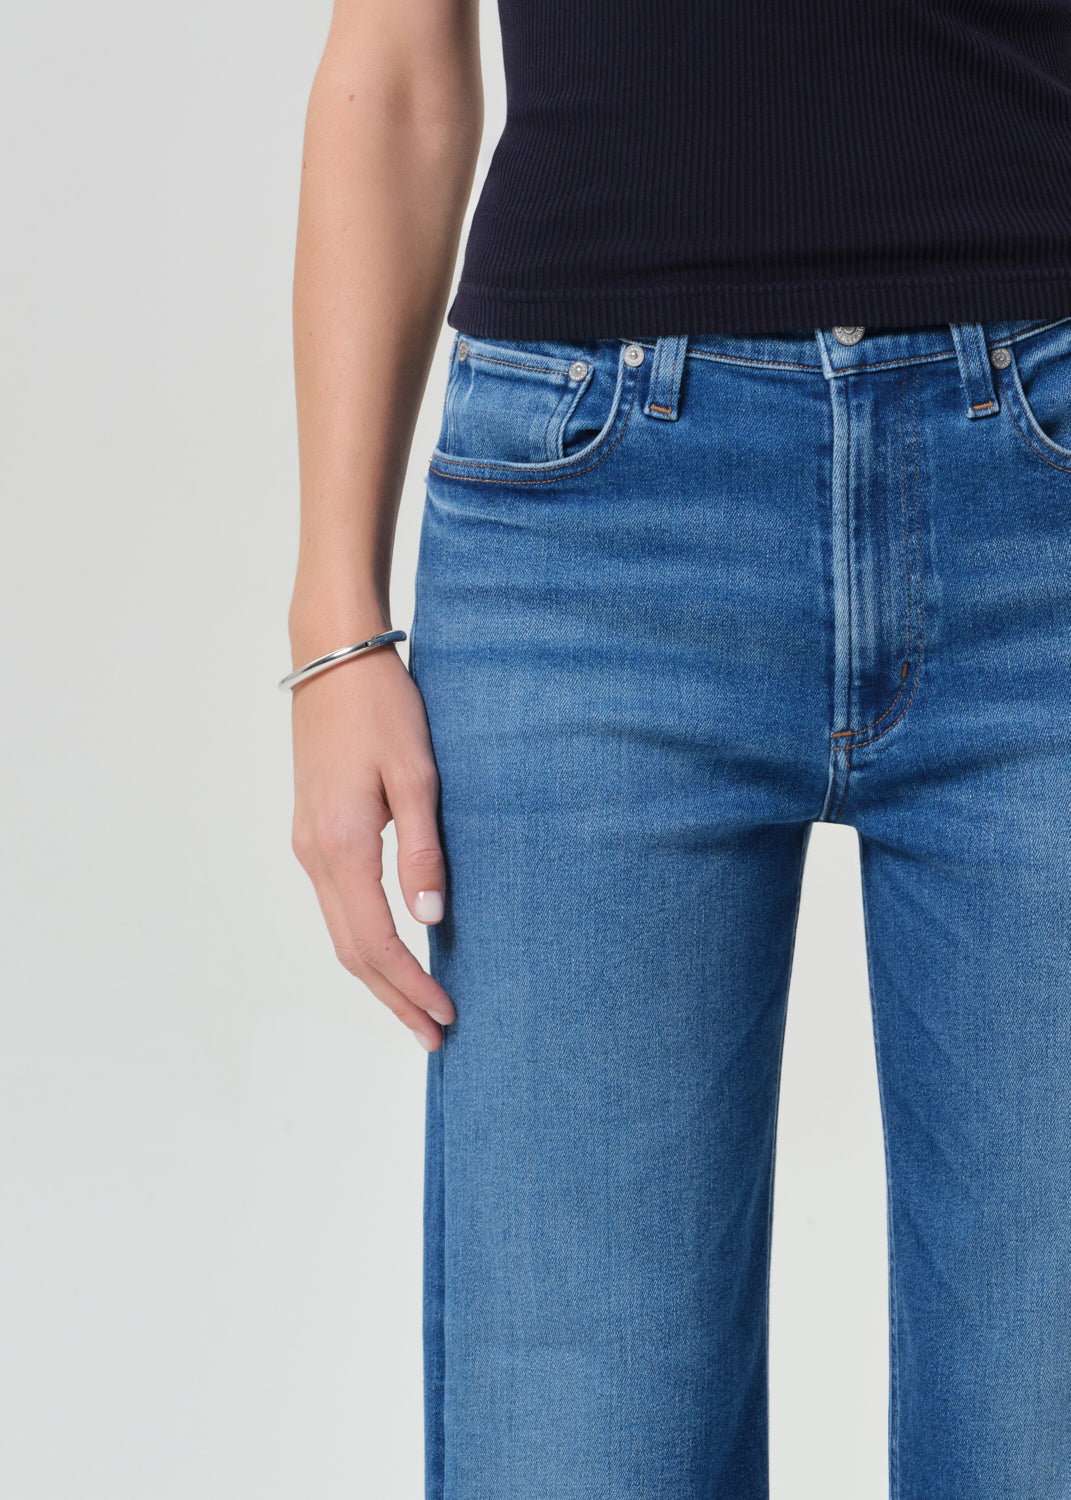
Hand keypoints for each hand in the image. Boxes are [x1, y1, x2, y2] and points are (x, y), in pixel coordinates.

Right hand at [288, 643, 454, 1050]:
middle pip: (351, 952)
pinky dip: (365, 941)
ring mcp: (308, 843)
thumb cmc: (381, 706)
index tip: (446, 1016)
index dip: (411, 986)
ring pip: (340, 932)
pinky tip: (393, 948)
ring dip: (378, 976)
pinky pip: (337, 905)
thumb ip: (423, 850)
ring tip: (417, 1005)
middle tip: (434, 1035)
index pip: (376, 943)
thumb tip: (433, 918)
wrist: (331, 656)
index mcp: (343, 845)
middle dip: (393, 998)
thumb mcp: (416, 775)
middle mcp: (315, 854)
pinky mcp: (314, 830)